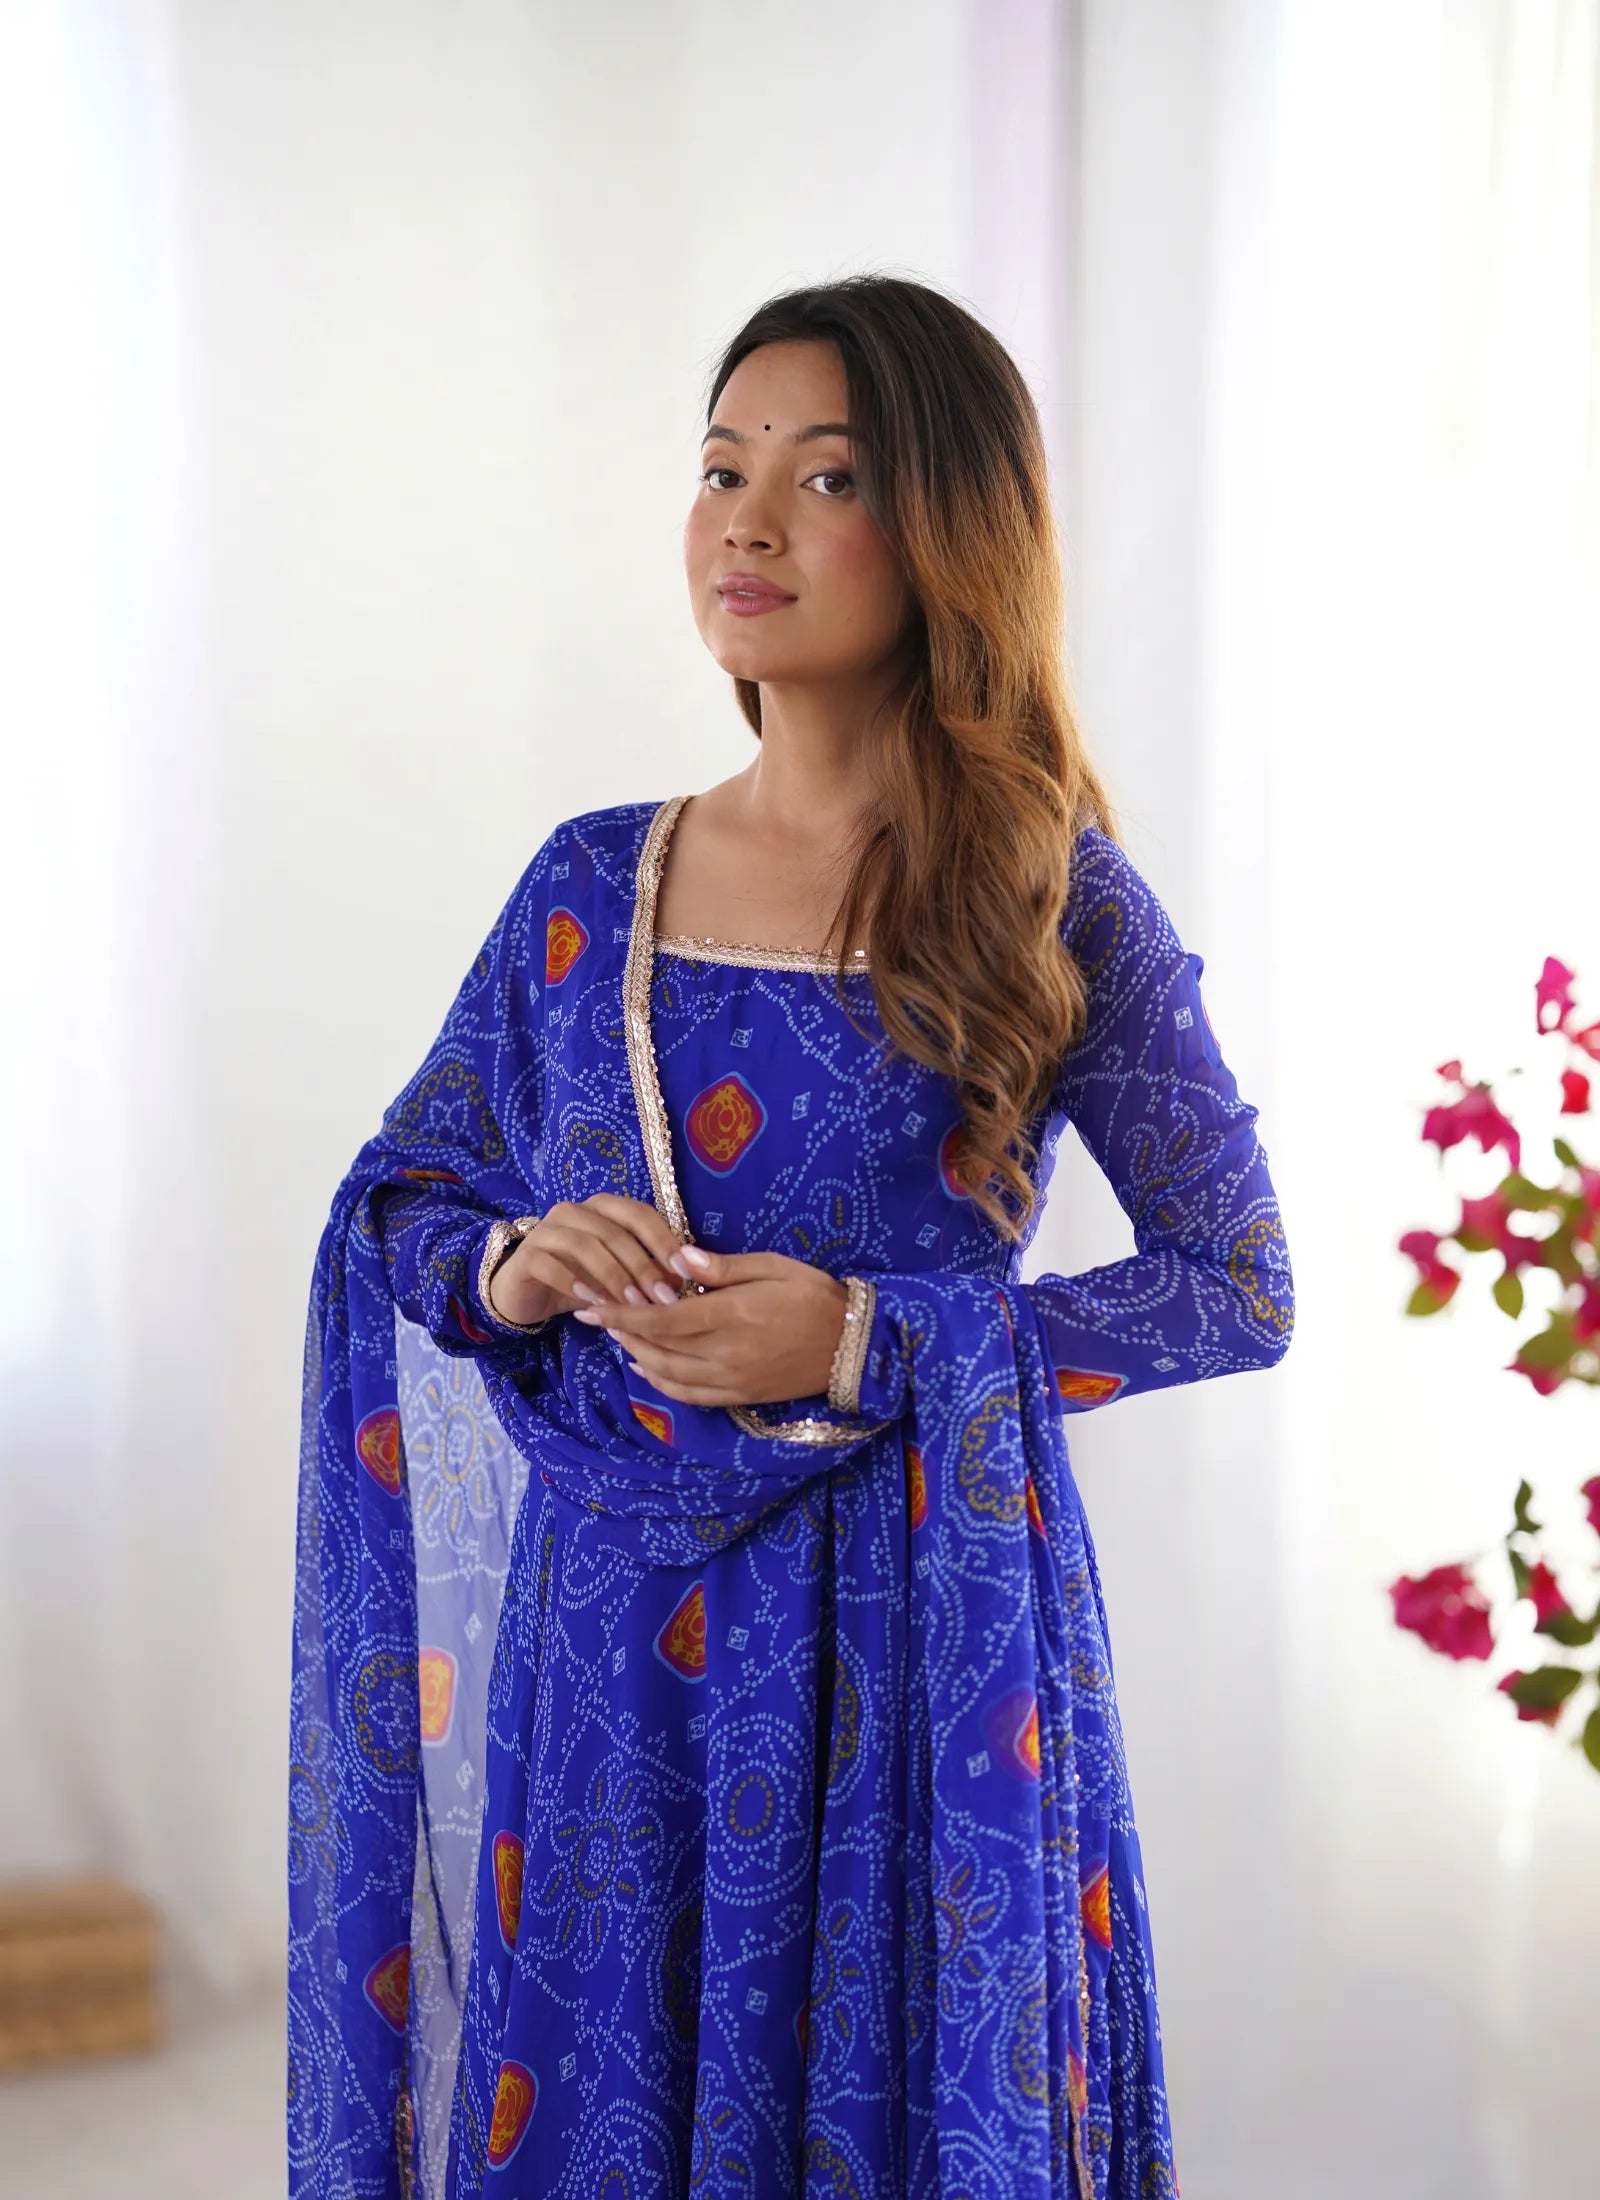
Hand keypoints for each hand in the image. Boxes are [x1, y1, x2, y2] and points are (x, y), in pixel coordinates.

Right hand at [485, 1193, 688, 1327]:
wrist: (528, 1292)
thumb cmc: (581, 1279)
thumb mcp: (619, 1276)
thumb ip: (646, 1272)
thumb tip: (684, 1281)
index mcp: (603, 1207)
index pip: (639, 1214)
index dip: (664, 1241)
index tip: (685, 1272)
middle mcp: (574, 1211)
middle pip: (615, 1232)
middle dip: (643, 1266)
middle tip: (662, 1298)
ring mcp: (547, 1230)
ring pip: (585, 1246)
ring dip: (613, 1276)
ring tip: (633, 1305)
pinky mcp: (527, 1255)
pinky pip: (551, 1264)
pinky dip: (574, 1283)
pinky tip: (592, 1302)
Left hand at [570, 1244, 850, 1406]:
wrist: (855, 1345)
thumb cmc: (815, 1295)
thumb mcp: (774, 1267)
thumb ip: (723, 1267)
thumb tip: (678, 1259)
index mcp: (732, 1315)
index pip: (662, 1318)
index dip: (621, 1313)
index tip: (591, 1305)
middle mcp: (726, 1353)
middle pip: (658, 1347)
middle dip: (621, 1331)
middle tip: (596, 1314)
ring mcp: (732, 1379)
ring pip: (668, 1374)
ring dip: (636, 1355)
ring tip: (617, 1335)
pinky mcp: (740, 1396)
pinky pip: (689, 1395)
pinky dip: (660, 1383)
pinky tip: (645, 1367)